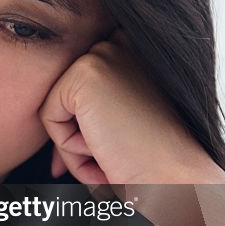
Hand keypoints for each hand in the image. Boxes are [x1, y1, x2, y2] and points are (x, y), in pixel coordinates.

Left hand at [40, 29, 224, 185]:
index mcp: (130, 50)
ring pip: (55, 109)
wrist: (176, 182)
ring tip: (115, 152)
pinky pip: (49, 118)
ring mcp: (103, 54)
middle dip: (81, 137)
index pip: (78, 91)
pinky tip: (106, 149)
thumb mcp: (119, 125)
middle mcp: (119, 43)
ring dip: (76, 145)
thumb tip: (53, 119)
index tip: (114, 149)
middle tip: (117, 155)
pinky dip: (69, 147)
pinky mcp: (85, 74)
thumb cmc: (151, 163)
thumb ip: (88, 113)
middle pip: (65, 99)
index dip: (87, 129)